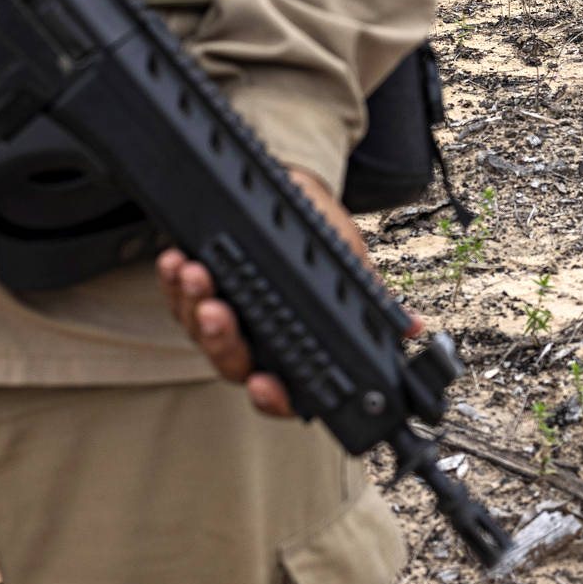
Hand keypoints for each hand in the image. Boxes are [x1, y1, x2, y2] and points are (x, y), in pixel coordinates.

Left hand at [158, 167, 417, 417]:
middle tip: (218, 312)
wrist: (294, 186)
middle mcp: (258, 341)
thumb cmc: (324, 230)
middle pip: (232, 362)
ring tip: (194, 273)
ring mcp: (226, 317)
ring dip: (192, 305)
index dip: (272, 397)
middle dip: (221, 339)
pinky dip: (172, 282)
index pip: (285, 390)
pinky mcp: (198, 290)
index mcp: (296, 346)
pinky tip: (174, 262)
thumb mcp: (350, 260)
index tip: (264, 384)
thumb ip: (370, 296)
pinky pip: (177, 298)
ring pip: (200, 331)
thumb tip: (410, 327)